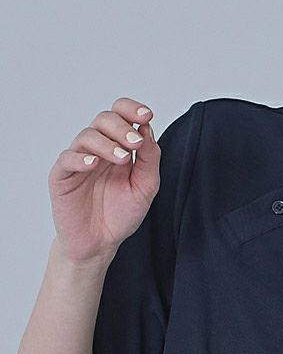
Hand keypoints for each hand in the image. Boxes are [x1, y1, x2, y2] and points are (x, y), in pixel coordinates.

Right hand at [47, 96, 160, 264]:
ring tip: (123, 158)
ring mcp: (78, 160)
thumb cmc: (121, 215)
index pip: (121, 116)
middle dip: (121, 127)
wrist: (100, 243)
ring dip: (106, 143)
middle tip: (136, 144)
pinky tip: (93, 163)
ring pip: (87, 136)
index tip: (147, 115)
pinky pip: (67, 159)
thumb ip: (150, 161)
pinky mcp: (62, 176)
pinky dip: (80, 158)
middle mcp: (97, 149)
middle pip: (104, 120)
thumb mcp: (145, 188)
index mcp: (118, 147)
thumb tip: (148, 129)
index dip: (131, 110)